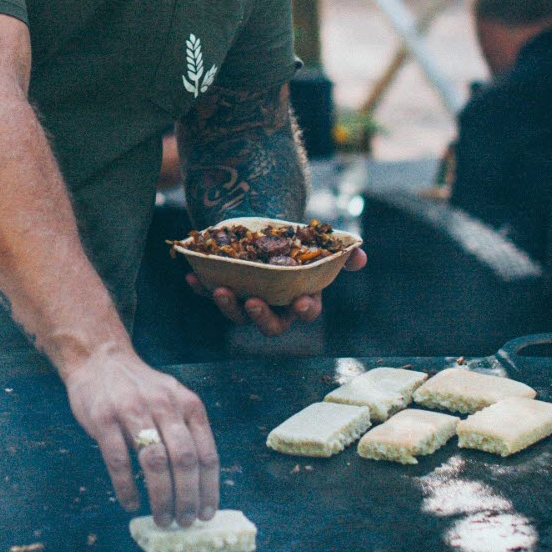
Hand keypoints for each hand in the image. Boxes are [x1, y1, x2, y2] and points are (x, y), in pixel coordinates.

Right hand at [64, 345, 218, 528]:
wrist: (99, 358)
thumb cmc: (138, 388)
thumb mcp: (172, 399)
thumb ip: (185, 431)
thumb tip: (197, 483)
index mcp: (187, 404)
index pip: (206, 452)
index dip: (209, 488)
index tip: (207, 513)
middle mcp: (164, 406)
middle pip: (184, 460)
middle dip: (187, 497)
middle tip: (185, 521)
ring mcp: (132, 411)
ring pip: (155, 462)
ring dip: (161, 497)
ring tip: (162, 518)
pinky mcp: (104, 418)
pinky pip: (119, 460)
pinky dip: (126, 487)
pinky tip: (130, 503)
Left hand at [187, 246, 367, 336]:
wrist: (262, 227)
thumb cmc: (294, 241)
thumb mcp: (316, 243)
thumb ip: (340, 252)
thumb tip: (359, 255)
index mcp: (299, 299)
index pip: (305, 313)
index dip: (304, 310)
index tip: (300, 302)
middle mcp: (272, 307)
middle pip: (268, 324)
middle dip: (260, 316)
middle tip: (253, 302)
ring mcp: (245, 301)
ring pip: (236, 313)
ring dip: (227, 304)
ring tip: (219, 289)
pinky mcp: (223, 290)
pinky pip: (209, 294)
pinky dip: (200, 287)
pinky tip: (192, 277)